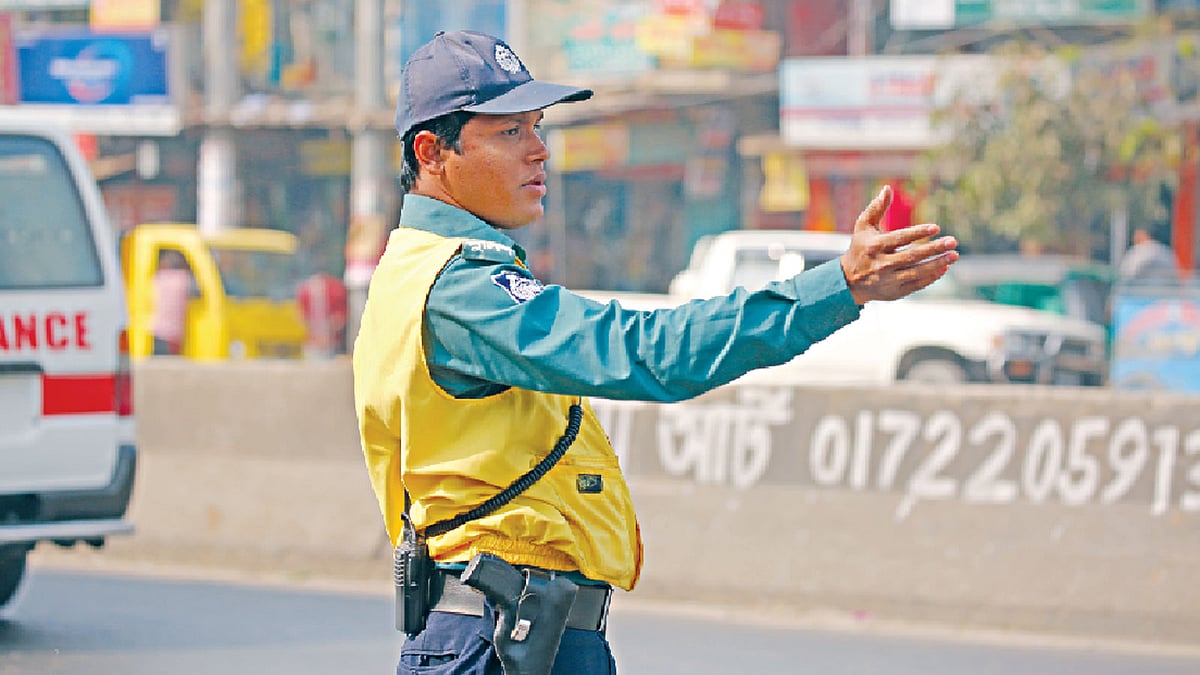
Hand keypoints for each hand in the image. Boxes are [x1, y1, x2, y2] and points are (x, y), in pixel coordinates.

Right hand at [840, 185, 958, 304]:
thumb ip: (876, 208)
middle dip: (934, 249)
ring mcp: (889, 280)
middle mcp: (882, 264)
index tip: (936, 228)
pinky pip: (916, 284)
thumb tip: (887, 188)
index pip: (900, 238)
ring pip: (917, 272)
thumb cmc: (860, 248)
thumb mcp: (863, 227)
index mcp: (875, 246)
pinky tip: (943, 268)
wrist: (849, 281)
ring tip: (954, 255)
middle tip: (953, 241)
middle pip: (912, 256)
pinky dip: (931, 277)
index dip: (918, 233)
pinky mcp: (895, 292)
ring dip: (937, 264)